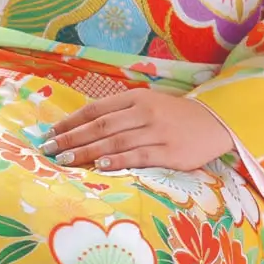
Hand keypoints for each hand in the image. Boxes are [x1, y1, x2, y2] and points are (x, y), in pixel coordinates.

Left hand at [42, 89, 233, 172]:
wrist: (214, 122)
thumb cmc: (174, 116)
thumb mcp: (148, 104)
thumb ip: (121, 113)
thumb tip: (85, 126)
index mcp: (136, 98)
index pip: (96, 109)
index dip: (72, 121)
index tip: (51, 132)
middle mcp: (144, 112)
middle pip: (101, 126)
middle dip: (72, 138)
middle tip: (49, 149)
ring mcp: (157, 132)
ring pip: (115, 141)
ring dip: (88, 151)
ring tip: (65, 160)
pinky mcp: (170, 152)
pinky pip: (139, 156)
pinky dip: (119, 160)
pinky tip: (101, 165)